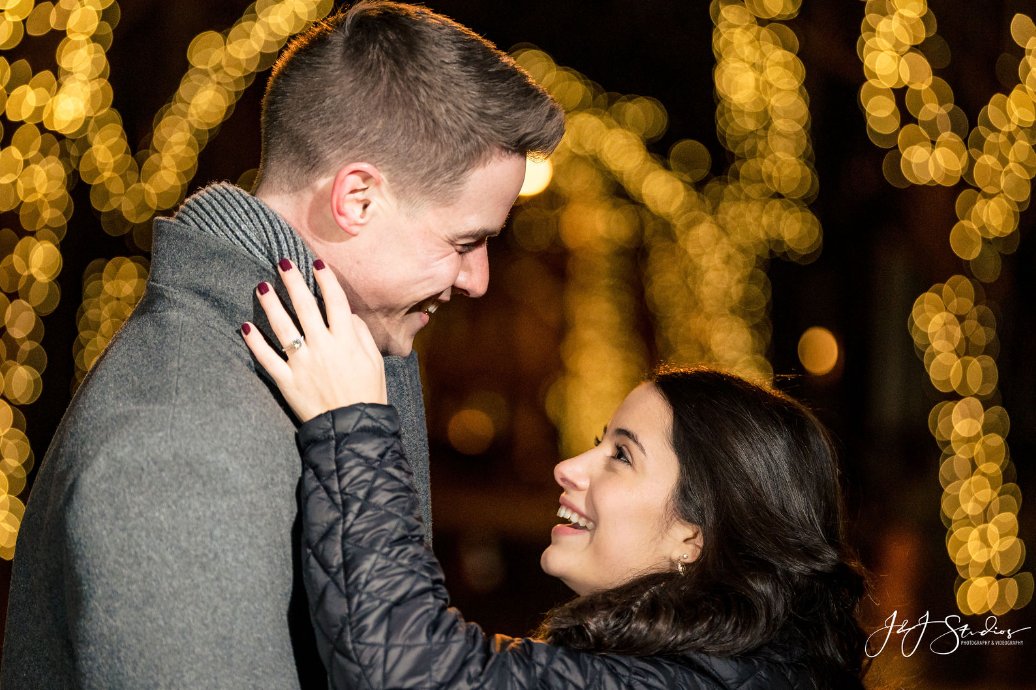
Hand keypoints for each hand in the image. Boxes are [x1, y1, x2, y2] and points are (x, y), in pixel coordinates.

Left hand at [241, 258, 386, 421]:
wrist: (353, 428)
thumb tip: (346, 314)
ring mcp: (302, 364)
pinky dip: (255, 343)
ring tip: (262, 286)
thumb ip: (361, 334)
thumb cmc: (368, 393)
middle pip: (305, 307)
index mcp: (346, 341)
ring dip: (271, 304)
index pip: (334, 302)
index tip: (316, 263)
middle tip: (282, 263)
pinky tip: (245, 326)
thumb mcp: (374, 361)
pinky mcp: (287, 381)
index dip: (325, 280)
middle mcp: (323, 347)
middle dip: (293, 282)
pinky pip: (267, 359)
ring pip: (282, 328)